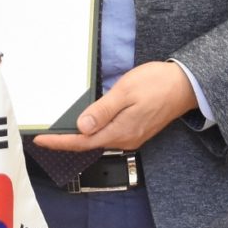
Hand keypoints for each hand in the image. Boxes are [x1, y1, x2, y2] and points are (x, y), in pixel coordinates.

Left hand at [31, 61, 195, 153]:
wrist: (187, 85)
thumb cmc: (157, 84)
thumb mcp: (126, 92)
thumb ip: (103, 111)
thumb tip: (82, 128)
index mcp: (120, 131)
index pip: (82, 142)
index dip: (59, 142)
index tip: (40, 140)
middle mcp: (125, 138)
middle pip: (88, 143)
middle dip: (66, 141)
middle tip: (44, 135)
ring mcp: (132, 135)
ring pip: (99, 139)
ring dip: (79, 136)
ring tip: (60, 130)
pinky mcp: (136, 129)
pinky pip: (109, 133)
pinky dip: (94, 130)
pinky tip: (87, 124)